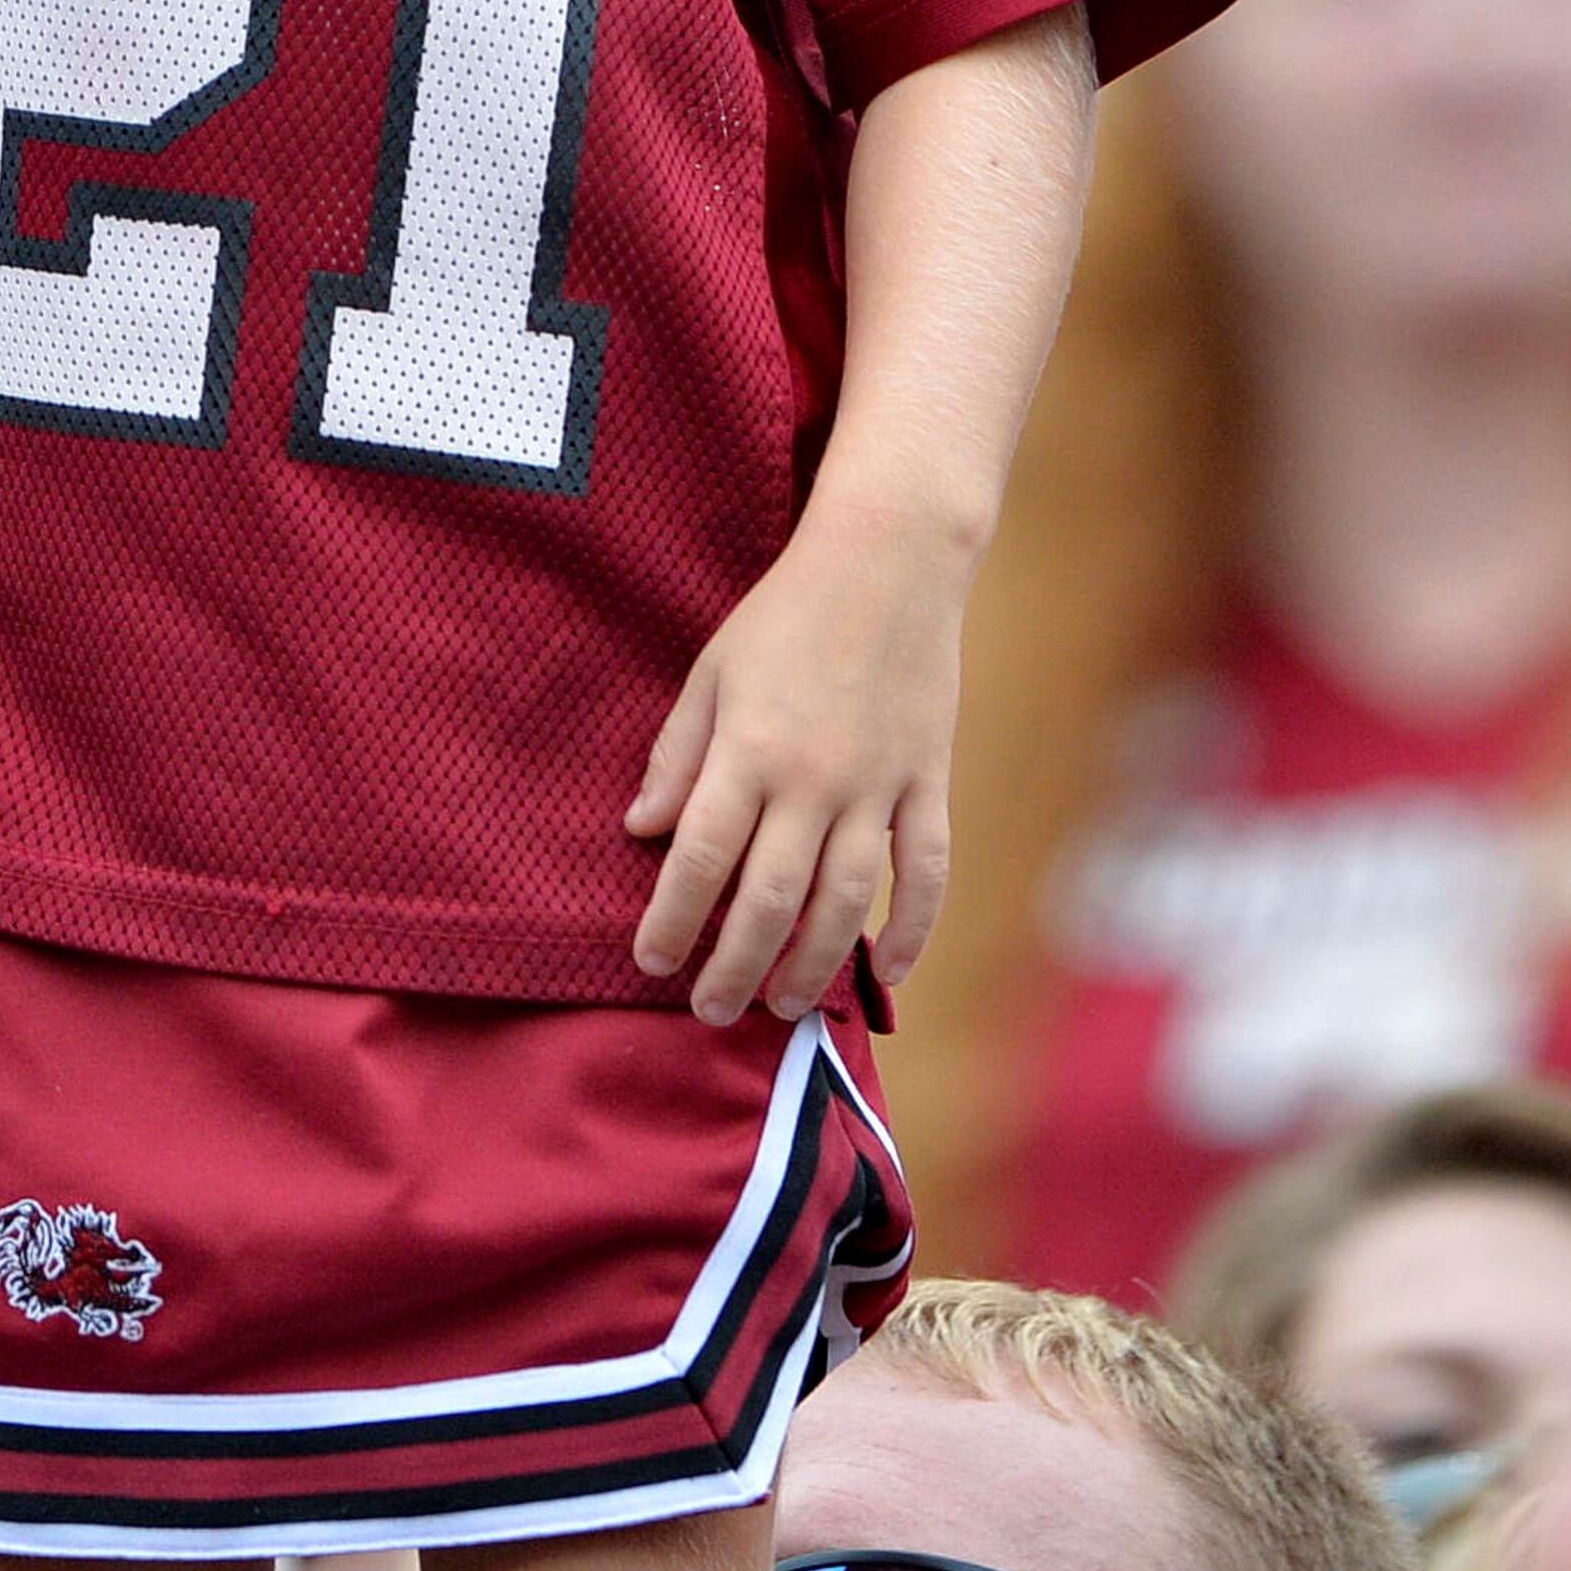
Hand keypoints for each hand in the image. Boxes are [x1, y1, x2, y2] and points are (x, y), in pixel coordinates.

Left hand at [629, 502, 959, 1024]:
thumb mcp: (712, 671)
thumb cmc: (786, 612)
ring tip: (782, 1005)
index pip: (701, 857)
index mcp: (749, 748)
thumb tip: (642, 830)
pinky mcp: (928, 780)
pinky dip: (911, 930)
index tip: (651, 961)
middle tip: (711, 1010)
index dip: (673, 919)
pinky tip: (885, 973)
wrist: (890, 559)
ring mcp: (878, 784)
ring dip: (811, 965)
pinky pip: (925, 871)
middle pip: (769, 899)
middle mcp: (813, 778)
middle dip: (734, 966)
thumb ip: (678, 754)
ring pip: (844, 903)